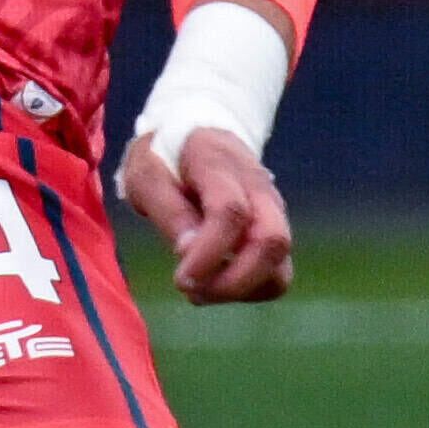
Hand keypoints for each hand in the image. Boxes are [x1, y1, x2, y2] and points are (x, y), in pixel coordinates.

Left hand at [119, 121, 293, 303]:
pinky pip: (276, 274)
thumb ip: (168, 211)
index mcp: (220, 164)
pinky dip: (249, 290)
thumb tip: (188, 252)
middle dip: (234, 281)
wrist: (195, 137)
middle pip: (273, 241)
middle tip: (191, 291)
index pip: (230, 211)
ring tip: (199, 290)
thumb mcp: (147, 175)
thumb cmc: (165, 159)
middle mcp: (258, 188)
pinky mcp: (275, 233)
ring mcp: (273, 211)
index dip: (209, 252)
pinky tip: (215, 282)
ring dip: (241, 290)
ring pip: (281, 264)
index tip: (181, 279)